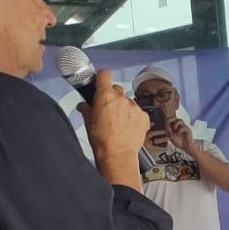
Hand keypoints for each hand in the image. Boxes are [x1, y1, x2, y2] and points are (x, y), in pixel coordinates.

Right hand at [80, 70, 147, 187]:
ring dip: (124, 109)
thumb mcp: (87, 122)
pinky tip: (128, 128)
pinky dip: (134, 118)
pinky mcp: (144, 117)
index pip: (104, 74)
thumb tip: (84, 105)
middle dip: (112, 97)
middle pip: (116, 90)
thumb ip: (86, 108)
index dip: (102, 78)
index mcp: (105, 96)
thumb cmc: (102, 140)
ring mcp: (135, 107)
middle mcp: (122, 99)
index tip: (101, 81)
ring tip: (118, 124)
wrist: (117, 155)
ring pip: (128, 102)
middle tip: (108, 110)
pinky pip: (138, 113)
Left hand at [164, 115, 195, 153]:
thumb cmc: (180, 142)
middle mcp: (180, 126)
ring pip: (180, 120)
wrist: (187, 147)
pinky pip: (183, 127)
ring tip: (174, 129)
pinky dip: (179, 130)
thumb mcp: (171, 138)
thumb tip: (167, 127)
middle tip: (168, 123)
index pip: (172, 119)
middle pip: (176, 118)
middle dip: (171, 119)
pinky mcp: (188, 130)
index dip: (168, 119)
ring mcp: (184, 127)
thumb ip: (169, 133)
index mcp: (175, 126)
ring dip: (175, 124)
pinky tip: (178, 134)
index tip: (165, 122)